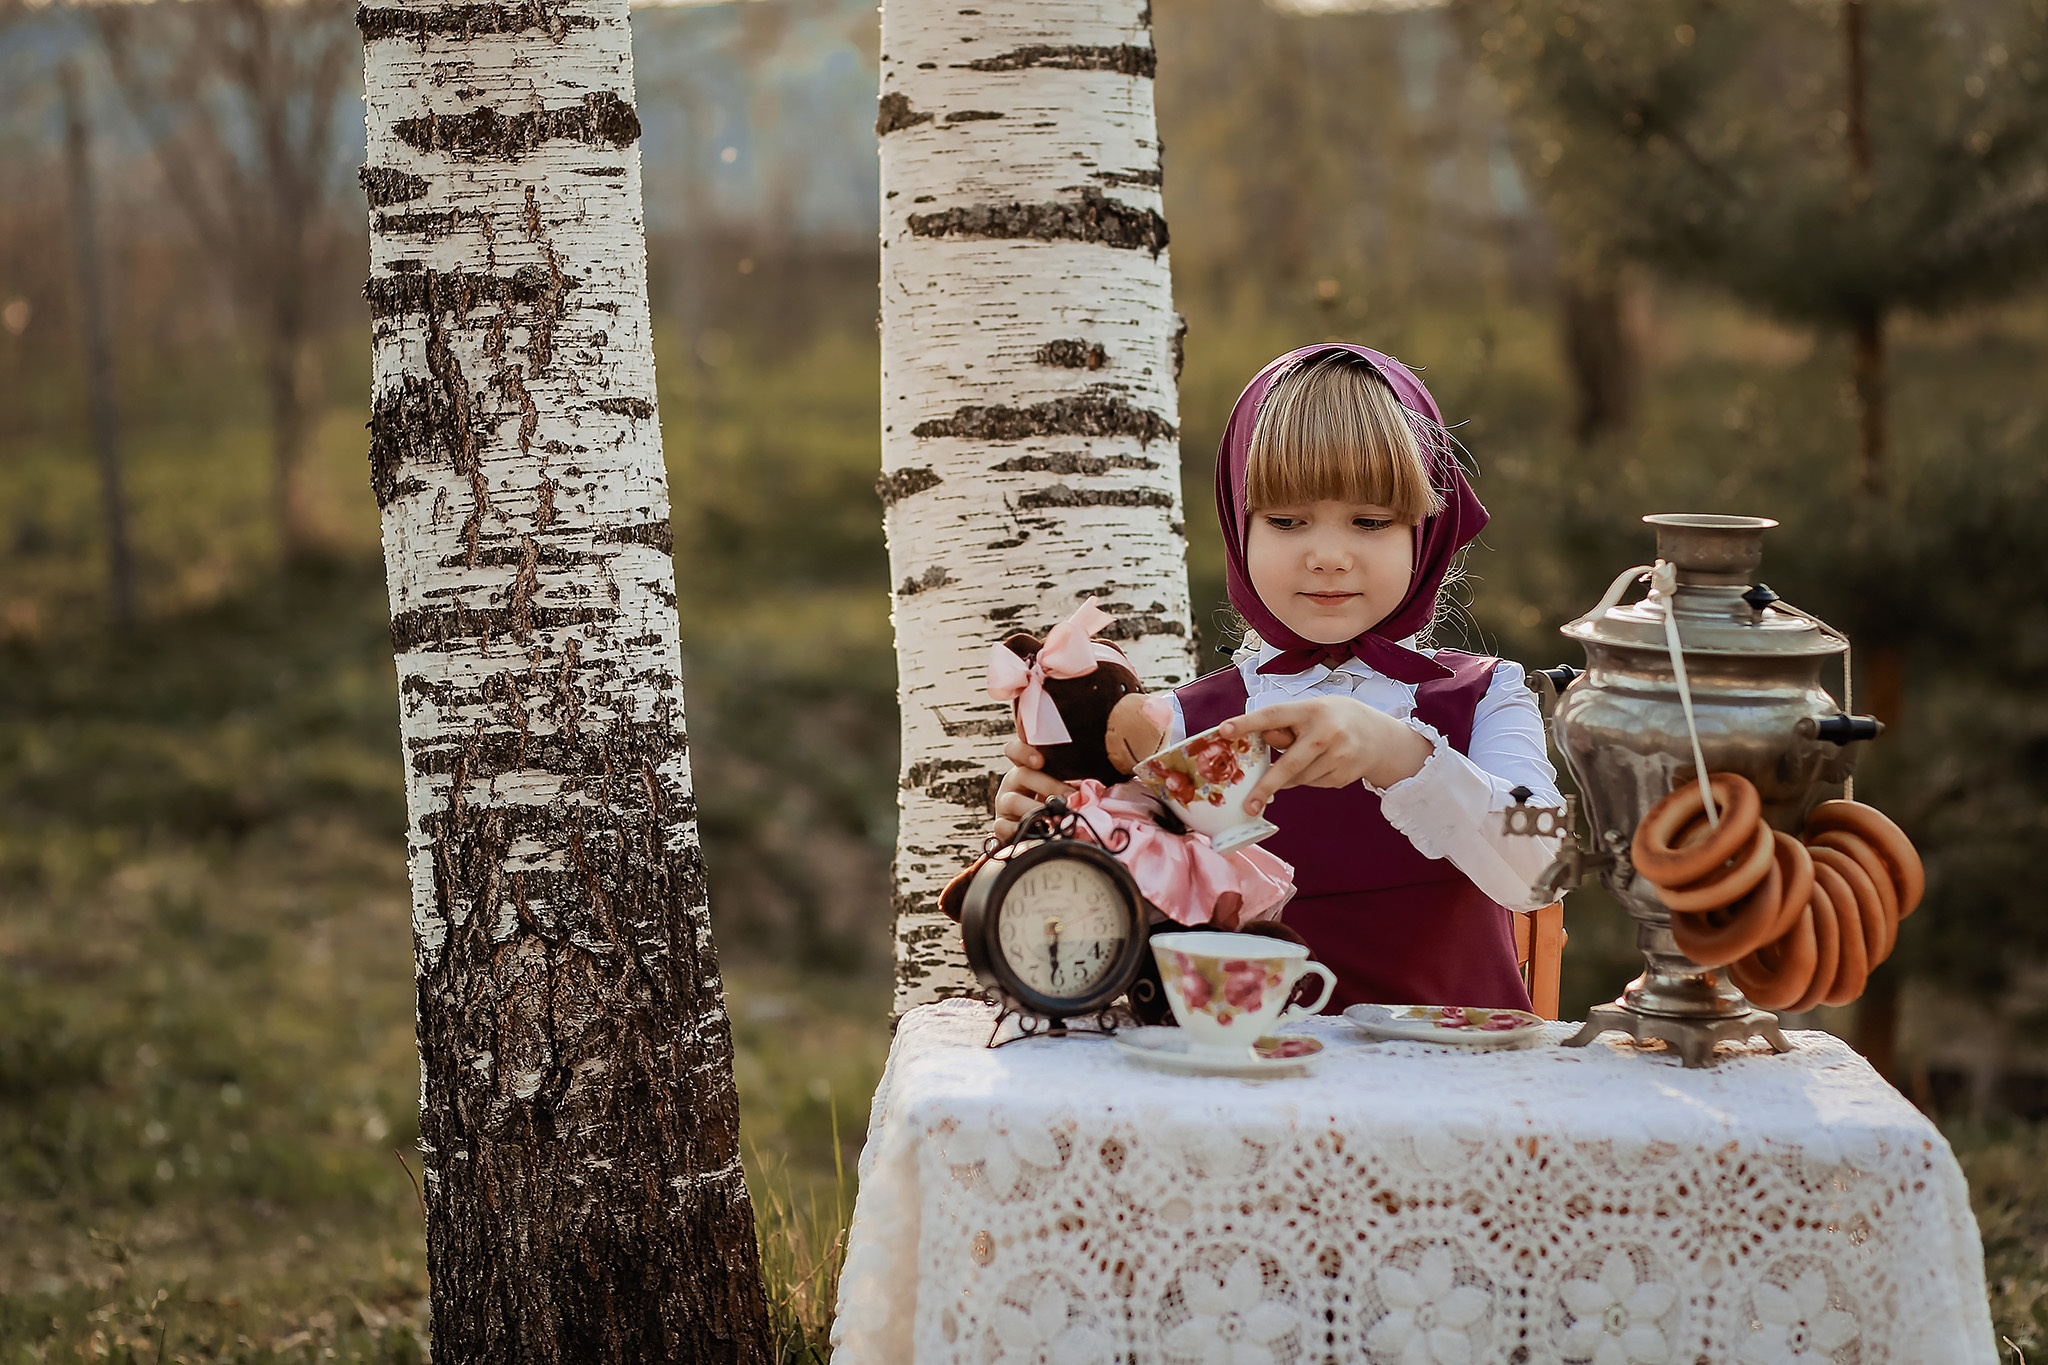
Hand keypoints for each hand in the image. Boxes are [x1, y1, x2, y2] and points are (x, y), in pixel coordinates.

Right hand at [991, 733, 1074, 839]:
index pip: (1015, 750)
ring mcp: (1004, 803)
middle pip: (1023, 774)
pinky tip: (1038, 834)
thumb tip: (1093, 788)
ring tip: (1055, 818)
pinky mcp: (1001, 825)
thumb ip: (1072, 781)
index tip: (1040, 761)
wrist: (1037, 831)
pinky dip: (1021, 830)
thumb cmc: (1054, 804)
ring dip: (1036, 809)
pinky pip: (1003, 826)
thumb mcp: (1061, 787)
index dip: (1024, 751)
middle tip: (1070, 797)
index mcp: (1026, 767)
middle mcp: (1012, 783)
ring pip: (1012, 800)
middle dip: (1049, 786)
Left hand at [1219, 697, 1434, 813]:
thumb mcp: (1312, 711)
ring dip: (1290, 777)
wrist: (1380, 738)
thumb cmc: (1335, 719)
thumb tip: (1260, 739)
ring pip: (1299, 779)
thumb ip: (1286, 725)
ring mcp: (1338, 757)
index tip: (1224, 730)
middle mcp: (1325, 734)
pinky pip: (1312, 784)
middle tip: (1249, 805)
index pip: (1274, 715)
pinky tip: (1322, 764)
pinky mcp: (1343, 776)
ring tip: (1305, 759)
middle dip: (1267, 786)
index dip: (1248, 723)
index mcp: (1311, 711)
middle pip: (1289, 764)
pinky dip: (1308, 778)